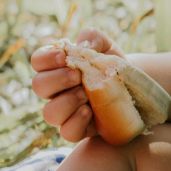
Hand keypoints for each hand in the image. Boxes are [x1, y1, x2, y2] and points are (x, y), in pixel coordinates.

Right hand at [30, 28, 126, 142]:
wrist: (131, 84)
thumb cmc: (111, 63)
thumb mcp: (106, 45)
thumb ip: (92, 38)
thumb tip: (83, 46)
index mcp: (57, 67)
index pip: (38, 61)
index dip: (45, 58)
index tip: (63, 55)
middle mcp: (56, 90)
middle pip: (38, 86)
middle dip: (57, 79)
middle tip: (77, 75)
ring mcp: (66, 111)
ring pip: (49, 113)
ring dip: (66, 101)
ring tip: (85, 93)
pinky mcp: (79, 128)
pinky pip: (67, 132)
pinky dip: (76, 122)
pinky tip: (89, 111)